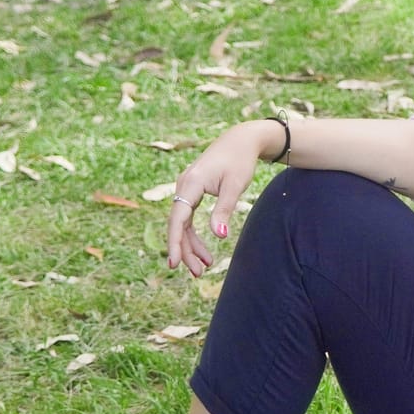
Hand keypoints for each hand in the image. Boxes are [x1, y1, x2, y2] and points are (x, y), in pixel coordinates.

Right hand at [166, 120, 277, 275]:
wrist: (240, 140)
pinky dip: (194, 235)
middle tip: (198, 273)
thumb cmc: (240, 161)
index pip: (178, 218)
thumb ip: (224, 210)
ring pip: (182, 223)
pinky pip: (188, 217)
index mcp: (191, 183)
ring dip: (191, 246)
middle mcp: (183, 185)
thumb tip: (219, 235)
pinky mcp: (191, 191)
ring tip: (204, 266)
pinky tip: (204, 250)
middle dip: (185, 250)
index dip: (175, 242)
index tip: (173, 263)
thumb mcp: (235, 186)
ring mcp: (185, 188)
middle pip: (178, 224)